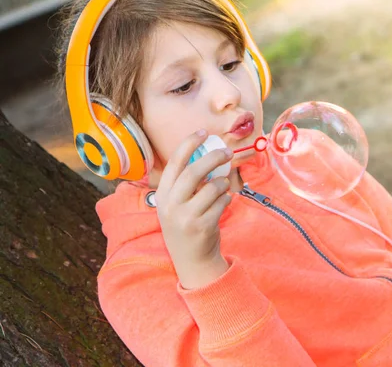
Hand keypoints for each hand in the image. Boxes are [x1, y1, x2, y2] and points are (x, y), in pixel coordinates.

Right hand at [155, 130, 233, 288]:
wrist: (191, 260)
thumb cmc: (186, 224)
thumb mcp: (176, 204)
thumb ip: (186, 183)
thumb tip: (206, 153)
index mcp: (163, 195)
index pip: (175, 162)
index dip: (189, 143)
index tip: (204, 132)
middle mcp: (171, 205)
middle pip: (194, 171)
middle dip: (213, 157)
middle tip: (227, 152)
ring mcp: (186, 217)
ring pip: (212, 188)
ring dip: (222, 183)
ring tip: (223, 187)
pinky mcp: (203, 227)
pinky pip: (222, 203)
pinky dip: (227, 199)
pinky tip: (224, 203)